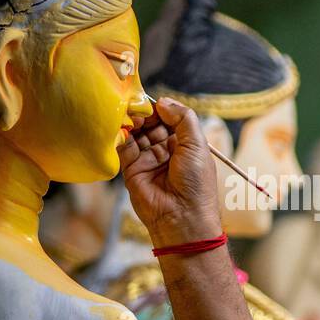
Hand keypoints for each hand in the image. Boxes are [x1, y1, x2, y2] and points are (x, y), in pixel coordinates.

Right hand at [117, 98, 222, 245]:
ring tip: (133, 118)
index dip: (162, 109)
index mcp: (185, 144)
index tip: (153, 101)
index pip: (170, 119)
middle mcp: (165, 151)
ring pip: (137, 134)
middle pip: (151, 124)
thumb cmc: (196, 183)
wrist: (183, 217)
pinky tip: (123, 128)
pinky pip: (124, 148)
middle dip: (145, 114)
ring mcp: (148, 160)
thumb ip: (183, 118)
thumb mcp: (197, 144)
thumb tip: (164, 102)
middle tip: (139, 109)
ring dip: (133, 123)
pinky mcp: (132, 170)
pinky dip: (122, 136)